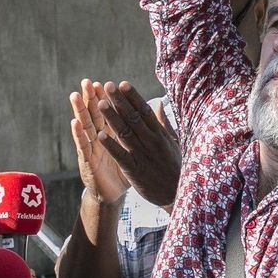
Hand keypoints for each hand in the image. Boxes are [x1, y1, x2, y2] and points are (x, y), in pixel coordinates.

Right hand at [70, 79, 128, 204]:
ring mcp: (92, 149)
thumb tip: (153, 111)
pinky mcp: (87, 162)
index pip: (110, 112)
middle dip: (91, 98)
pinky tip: (75, 122)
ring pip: (86, 127)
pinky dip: (79, 134)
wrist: (113, 195)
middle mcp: (99, 138)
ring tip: (75, 95)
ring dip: (80, 110)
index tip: (108, 83)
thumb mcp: (134, 148)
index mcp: (112, 134)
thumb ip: (140, 129)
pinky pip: (83, 147)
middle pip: (95, 115)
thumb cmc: (125, 169)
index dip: (108, 98)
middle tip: (87, 81)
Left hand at [94, 81, 180, 207]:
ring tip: (100, 104)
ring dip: (112, 118)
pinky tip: (100, 135)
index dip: (133, 97)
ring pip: (125, 133)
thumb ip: (164, 123)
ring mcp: (143, 156)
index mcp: (160, 134)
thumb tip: (159, 104)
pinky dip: (111, 145)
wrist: (178, 194)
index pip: (145, 111)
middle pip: (133, 118)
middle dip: (120, 102)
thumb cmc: (176, 166)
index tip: (123, 84)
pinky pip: (121, 155)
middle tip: (108, 86)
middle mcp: (152, 142)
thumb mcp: (174, 142)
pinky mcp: (135, 171)